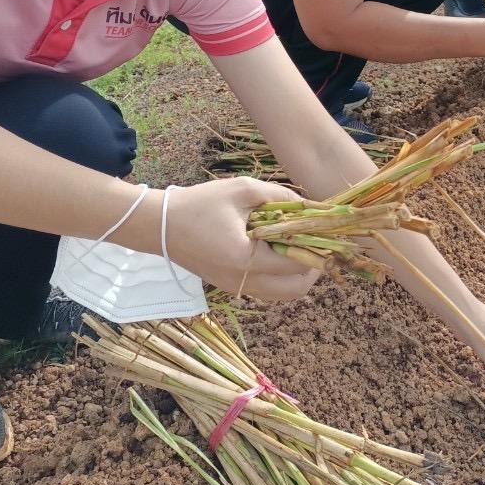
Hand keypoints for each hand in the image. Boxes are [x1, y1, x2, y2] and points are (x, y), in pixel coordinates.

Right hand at [164, 177, 319, 301]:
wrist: (160, 225)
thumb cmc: (200, 204)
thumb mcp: (242, 190)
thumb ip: (280, 196)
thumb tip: (309, 205)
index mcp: (247, 259)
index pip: (298, 263)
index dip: (317, 247)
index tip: (325, 230)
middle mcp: (243, 282)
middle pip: (296, 290)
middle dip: (313, 268)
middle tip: (316, 242)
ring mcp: (236, 288)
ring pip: (283, 294)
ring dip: (297, 274)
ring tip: (298, 245)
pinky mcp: (231, 287)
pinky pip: (267, 290)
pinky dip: (280, 276)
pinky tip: (278, 250)